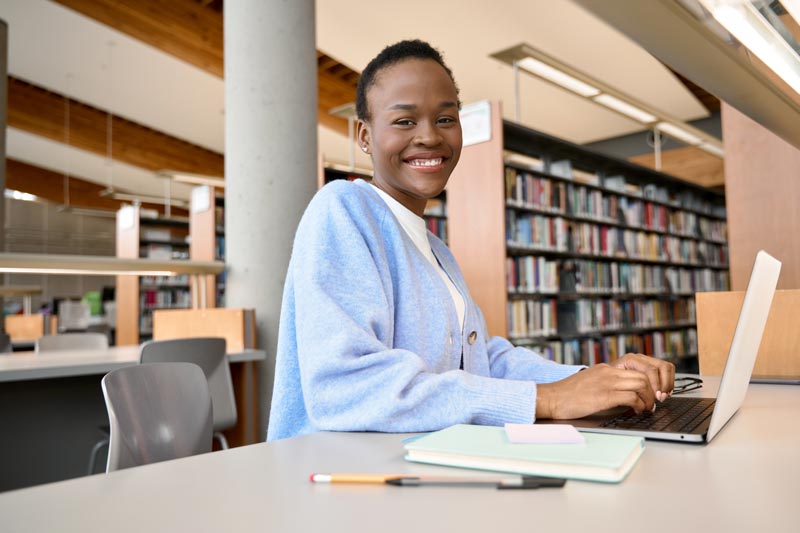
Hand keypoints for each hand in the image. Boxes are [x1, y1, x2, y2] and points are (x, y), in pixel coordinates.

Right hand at [535, 355, 674, 419]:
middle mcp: (608, 371)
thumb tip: (626, 396)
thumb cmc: (568, 395)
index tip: (651, 392)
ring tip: (646, 408)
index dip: (650, 380)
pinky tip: (636, 411)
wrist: (551, 398)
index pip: (637, 367)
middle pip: (644, 374)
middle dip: (655, 390)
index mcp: (606, 368)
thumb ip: (607, 384)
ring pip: (642, 384)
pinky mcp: (604, 396)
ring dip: (649, 399)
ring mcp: (606, 382)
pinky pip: (632, 397)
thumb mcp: (590, 383)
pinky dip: (639, 405)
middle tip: (654, 402)